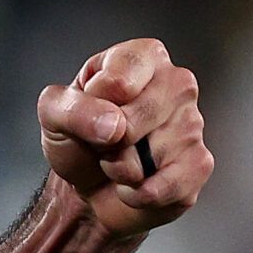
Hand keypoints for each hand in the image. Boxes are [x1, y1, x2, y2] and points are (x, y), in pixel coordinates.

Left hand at [37, 38, 212, 238]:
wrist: (87, 186)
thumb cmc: (78, 139)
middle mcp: (176, 84)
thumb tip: (114, 125)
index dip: (92, 105)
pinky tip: (136, 183)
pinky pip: (165, 187)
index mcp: (143, 57)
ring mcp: (193, 124)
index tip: (89, 107)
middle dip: (106, 142)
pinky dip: (137, 194)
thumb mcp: (53, 113)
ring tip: (119, 159)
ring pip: (148, 156)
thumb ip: (72, 108)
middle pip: (134, 120)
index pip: (117, 82)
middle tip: (104, 140)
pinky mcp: (199, 164)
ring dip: (120, 169)